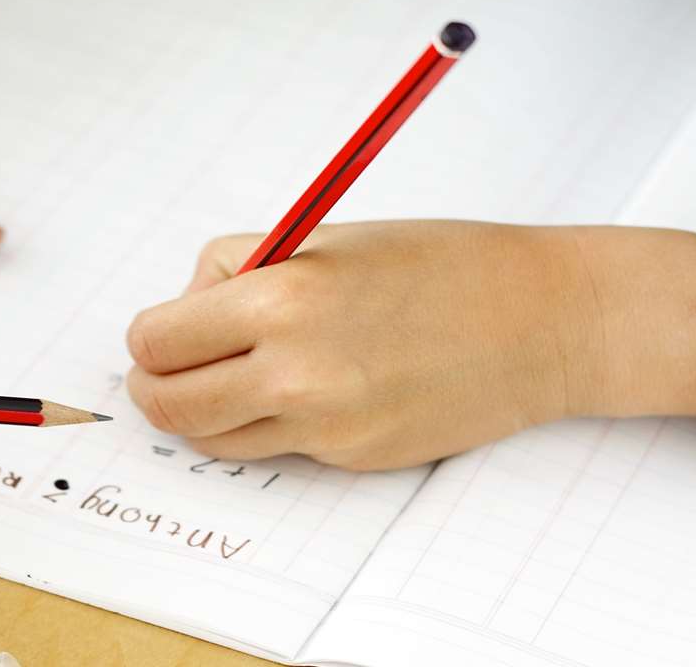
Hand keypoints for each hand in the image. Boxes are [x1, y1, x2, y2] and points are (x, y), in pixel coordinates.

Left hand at [125, 221, 695, 469]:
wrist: (541, 321)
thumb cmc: (437, 264)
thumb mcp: (322, 237)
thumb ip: (243, 271)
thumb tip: (186, 309)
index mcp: (281, 296)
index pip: (157, 340)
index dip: (153, 335)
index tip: (167, 328)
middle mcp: (295, 369)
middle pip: (169, 405)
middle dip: (161, 382)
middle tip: (177, 362)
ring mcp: (325, 424)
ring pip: (212, 437)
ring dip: (209, 409)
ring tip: (239, 371)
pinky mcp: (352, 457)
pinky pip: (276, 447)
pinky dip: (270, 423)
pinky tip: (307, 386)